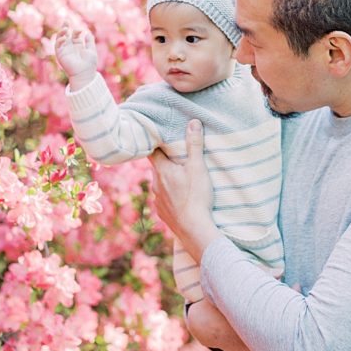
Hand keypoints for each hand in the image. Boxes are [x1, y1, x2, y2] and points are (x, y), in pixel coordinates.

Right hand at [54, 25, 97, 88]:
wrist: (84, 73)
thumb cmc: (89, 64)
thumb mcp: (91, 50)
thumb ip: (90, 41)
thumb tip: (88, 33)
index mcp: (78, 46)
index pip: (75, 35)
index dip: (77, 31)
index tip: (80, 30)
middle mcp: (70, 47)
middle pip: (66, 35)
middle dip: (65, 27)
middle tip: (66, 21)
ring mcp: (65, 50)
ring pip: (60, 39)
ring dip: (61, 33)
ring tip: (65, 28)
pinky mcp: (60, 55)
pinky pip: (57, 46)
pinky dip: (59, 41)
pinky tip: (64, 38)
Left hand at [149, 119, 219, 260]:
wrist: (193, 229)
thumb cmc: (195, 196)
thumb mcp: (198, 167)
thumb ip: (194, 144)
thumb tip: (193, 121)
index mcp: (161, 170)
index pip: (152, 151)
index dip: (155, 143)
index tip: (158, 137)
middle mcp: (155, 184)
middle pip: (157, 168)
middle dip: (165, 162)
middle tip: (177, 157)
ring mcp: (157, 200)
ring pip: (160, 184)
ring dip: (168, 180)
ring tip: (181, 178)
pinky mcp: (162, 213)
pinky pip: (164, 199)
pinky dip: (171, 196)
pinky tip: (181, 198)